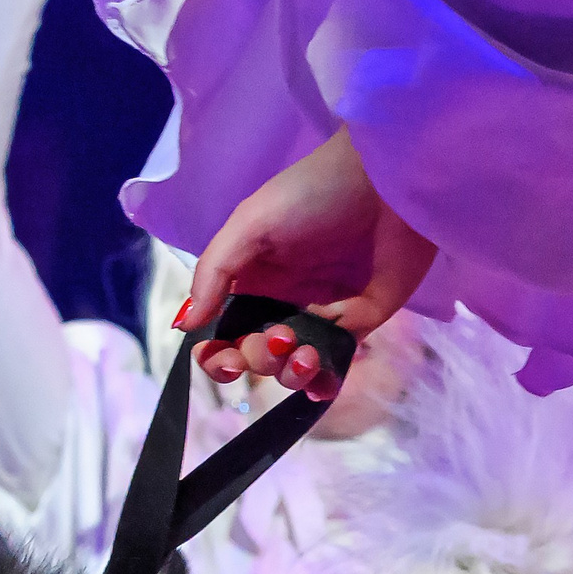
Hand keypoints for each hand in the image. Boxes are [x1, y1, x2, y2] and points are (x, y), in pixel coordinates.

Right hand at [180, 129, 436, 399]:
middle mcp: (278, 302)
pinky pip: (329, 371)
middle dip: (257, 359)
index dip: (215, 354)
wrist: (387, 187)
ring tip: (306, 354)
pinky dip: (321, 386)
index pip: (219, 332)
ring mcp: (316, 318)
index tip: (225, 356)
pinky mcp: (354, 328)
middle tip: (280, 338)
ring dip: (289, 374)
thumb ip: (213, 274)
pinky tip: (320, 382)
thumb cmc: (314, 195)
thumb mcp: (250, 224)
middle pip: (251, 356)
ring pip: (287, 371)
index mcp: (249, 279)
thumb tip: (184, 326)